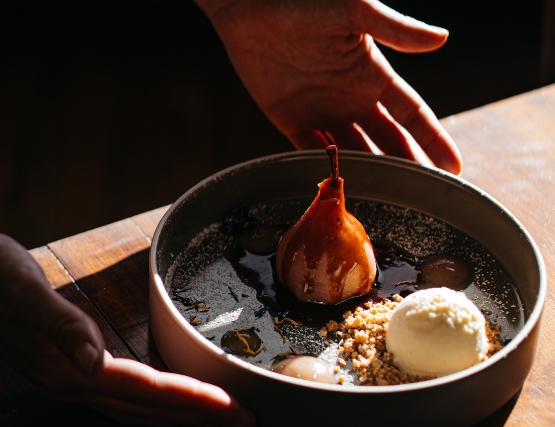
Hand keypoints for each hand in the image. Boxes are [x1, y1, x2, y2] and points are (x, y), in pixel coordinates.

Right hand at [0, 207, 253, 425]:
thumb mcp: (21, 288)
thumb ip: (60, 324)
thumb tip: (92, 359)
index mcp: (66, 365)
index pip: (141, 389)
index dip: (187, 399)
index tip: (230, 407)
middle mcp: (71, 378)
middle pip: (145, 409)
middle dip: (197, 417)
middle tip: (246, 420)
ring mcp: (69, 375)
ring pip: (136, 406)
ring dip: (180, 413)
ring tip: (221, 416)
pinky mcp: (69, 363)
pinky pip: (123, 391)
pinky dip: (154, 399)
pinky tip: (168, 395)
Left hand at [196, 0, 461, 173]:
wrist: (251, 5)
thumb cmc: (305, 0)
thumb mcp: (354, 11)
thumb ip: (394, 29)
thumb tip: (441, 38)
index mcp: (372, 74)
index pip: (412, 115)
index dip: (434, 140)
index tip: (453, 167)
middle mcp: (351, 98)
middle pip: (387, 142)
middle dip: (407, 167)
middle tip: (423, 198)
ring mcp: (321, 111)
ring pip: (352, 152)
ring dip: (368, 174)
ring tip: (386, 202)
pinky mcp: (289, 120)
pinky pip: (311, 151)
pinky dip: (325, 170)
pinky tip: (339, 191)